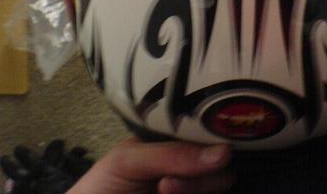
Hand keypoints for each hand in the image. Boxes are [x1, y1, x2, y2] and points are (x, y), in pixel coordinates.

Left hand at [68, 137, 233, 193]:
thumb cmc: (102, 185)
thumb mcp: (128, 160)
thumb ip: (172, 153)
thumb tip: (224, 152)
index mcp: (176, 145)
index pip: (210, 138)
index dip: (211, 143)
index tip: (205, 153)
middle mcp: (190, 170)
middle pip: (222, 170)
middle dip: (199, 177)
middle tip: (165, 183)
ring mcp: (191, 191)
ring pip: (220, 186)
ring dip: (195, 190)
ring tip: (162, 192)